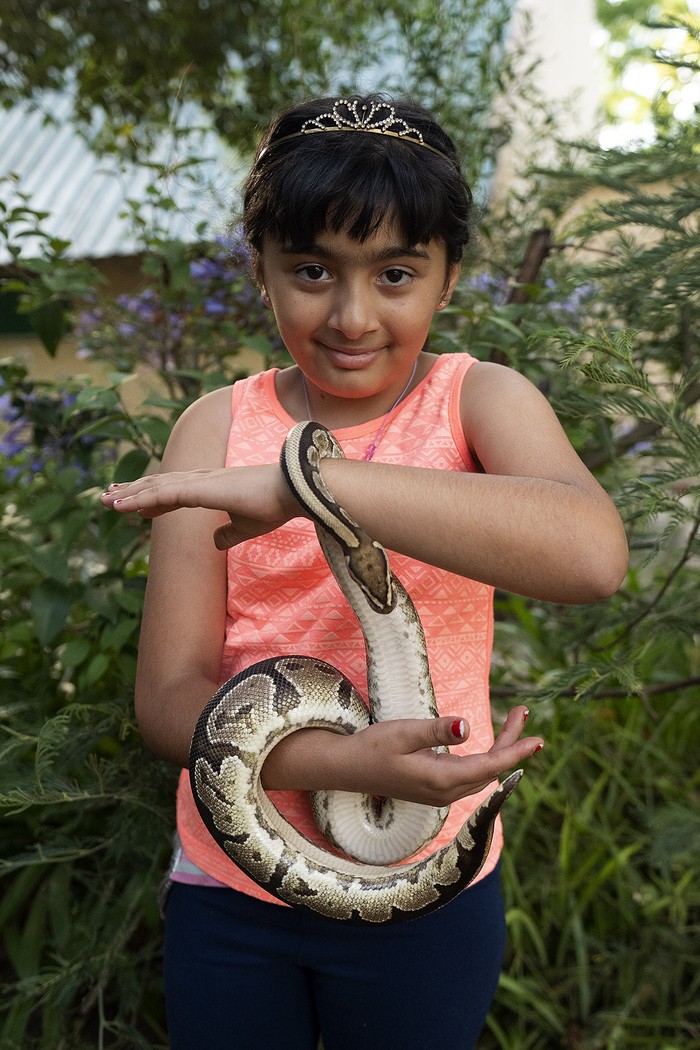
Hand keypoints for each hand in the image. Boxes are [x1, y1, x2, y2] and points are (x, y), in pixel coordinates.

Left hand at [100, 463, 304, 546]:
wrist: (293, 492)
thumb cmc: (274, 506)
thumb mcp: (246, 526)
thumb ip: (228, 534)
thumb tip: (214, 542)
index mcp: (212, 487)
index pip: (174, 491)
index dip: (151, 497)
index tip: (132, 505)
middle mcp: (202, 479)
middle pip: (159, 484)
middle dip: (133, 490)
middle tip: (108, 496)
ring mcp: (200, 481)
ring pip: (156, 487)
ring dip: (130, 494)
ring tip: (106, 500)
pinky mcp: (201, 488)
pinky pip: (163, 493)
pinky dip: (140, 498)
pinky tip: (123, 504)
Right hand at [262, 706, 542, 804]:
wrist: (347, 769)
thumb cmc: (372, 747)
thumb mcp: (404, 732)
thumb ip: (436, 730)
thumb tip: (468, 725)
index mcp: (441, 779)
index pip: (490, 766)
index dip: (515, 751)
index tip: (538, 740)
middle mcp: (446, 791)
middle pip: (491, 768)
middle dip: (511, 742)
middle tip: (524, 713)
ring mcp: (441, 793)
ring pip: (482, 772)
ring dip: (501, 750)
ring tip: (515, 721)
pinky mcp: (435, 788)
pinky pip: (471, 775)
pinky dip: (486, 758)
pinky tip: (491, 745)